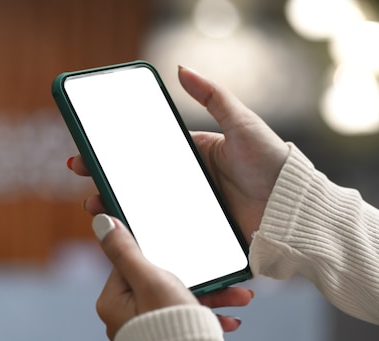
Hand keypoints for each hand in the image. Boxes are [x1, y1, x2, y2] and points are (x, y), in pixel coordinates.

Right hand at [68, 66, 288, 243]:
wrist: (293, 203)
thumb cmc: (269, 159)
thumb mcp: (239, 121)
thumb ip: (211, 95)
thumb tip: (181, 68)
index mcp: (193, 154)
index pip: (146, 152)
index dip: (117, 153)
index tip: (91, 152)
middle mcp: (188, 181)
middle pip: (140, 181)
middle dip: (109, 180)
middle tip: (85, 182)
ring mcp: (192, 206)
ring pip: (147, 207)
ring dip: (120, 207)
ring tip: (97, 207)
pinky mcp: (200, 230)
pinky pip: (167, 230)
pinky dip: (145, 231)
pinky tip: (125, 232)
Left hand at [92, 214, 252, 340]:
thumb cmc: (168, 325)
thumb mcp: (149, 279)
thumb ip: (127, 250)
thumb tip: (103, 222)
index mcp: (113, 301)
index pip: (132, 262)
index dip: (157, 252)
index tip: (178, 245)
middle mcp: (125, 315)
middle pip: (161, 280)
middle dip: (196, 277)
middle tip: (219, 273)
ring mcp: (145, 326)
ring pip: (179, 299)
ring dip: (211, 296)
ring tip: (238, 295)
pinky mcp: (164, 336)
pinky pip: (186, 317)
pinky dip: (207, 314)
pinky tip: (229, 318)